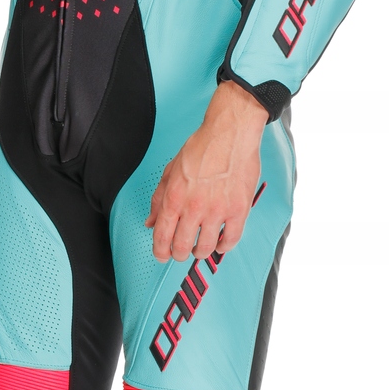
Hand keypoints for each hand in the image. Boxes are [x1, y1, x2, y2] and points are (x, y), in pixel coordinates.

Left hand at [146, 79, 270, 263]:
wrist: (230, 134)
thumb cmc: (201, 147)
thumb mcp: (171, 171)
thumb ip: (158, 198)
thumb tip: (150, 221)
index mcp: (174, 198)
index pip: (162, 236)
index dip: (160, 251)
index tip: (162, 255)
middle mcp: (193, 208)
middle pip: (182, 247)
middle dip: (179, 254)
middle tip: (181, 252)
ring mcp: (217, 211)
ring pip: (205, 248)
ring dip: (200, 251)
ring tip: (201, 247)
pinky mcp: (238, 210)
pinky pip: (231, 240)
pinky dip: (224, 246)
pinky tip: (221, 242)